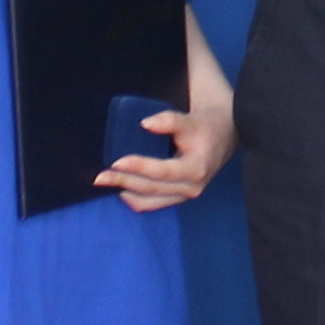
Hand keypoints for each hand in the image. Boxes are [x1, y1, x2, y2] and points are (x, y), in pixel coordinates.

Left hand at [98, 95, 236, 209]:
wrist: (225, 135)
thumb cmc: (205, 126)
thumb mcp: (190, 120)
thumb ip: (169, 121)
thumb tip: (144, 124)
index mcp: (196, 168)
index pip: (162, 171)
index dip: (139, 167)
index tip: (116, 161)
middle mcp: (192, 187)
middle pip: (152, 188)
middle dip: (124, 182)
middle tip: (99, 176)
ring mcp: (186, 195)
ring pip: (150, 201)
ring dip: (126, 192)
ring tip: (105, 183)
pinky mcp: (179, 196)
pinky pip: (154, 204)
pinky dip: (136, 199)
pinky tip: (122, 191)